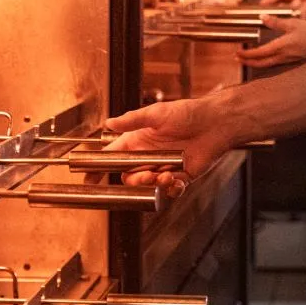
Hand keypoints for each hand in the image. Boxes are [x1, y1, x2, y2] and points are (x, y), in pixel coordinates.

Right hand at [99, 97, 234, 197]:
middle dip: (135, 180)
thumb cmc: (187, 113)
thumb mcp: (157, 113)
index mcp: (137, 141)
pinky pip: (170, 192)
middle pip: (129, 177)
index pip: (112, 158)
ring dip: (154, 186)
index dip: (99, 169)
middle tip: (148, 174)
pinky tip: (177, 181)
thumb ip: (132, 120)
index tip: (89, 179)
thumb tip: (109, 122)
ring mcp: (163, 167)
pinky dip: (172, 190)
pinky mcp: (180, 176)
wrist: (216, 123)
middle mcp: (147, 156)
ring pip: (148, 187)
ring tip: (165, 177)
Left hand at [238, 16, 305, 68]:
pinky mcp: (294, 61)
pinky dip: (267, 62)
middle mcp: (283, 57)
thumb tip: (262, 17)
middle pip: (261, 63)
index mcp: (281, 47)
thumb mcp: (295, 23)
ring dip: (256, 62)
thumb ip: (277, 22)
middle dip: (248, 62)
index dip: (246, 54)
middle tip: (238, 59)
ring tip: (249, 59)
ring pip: (268, 65)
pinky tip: (267, 57)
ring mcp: (289, 60)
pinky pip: (276, 63)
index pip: (259, 53)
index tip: (238, 53)